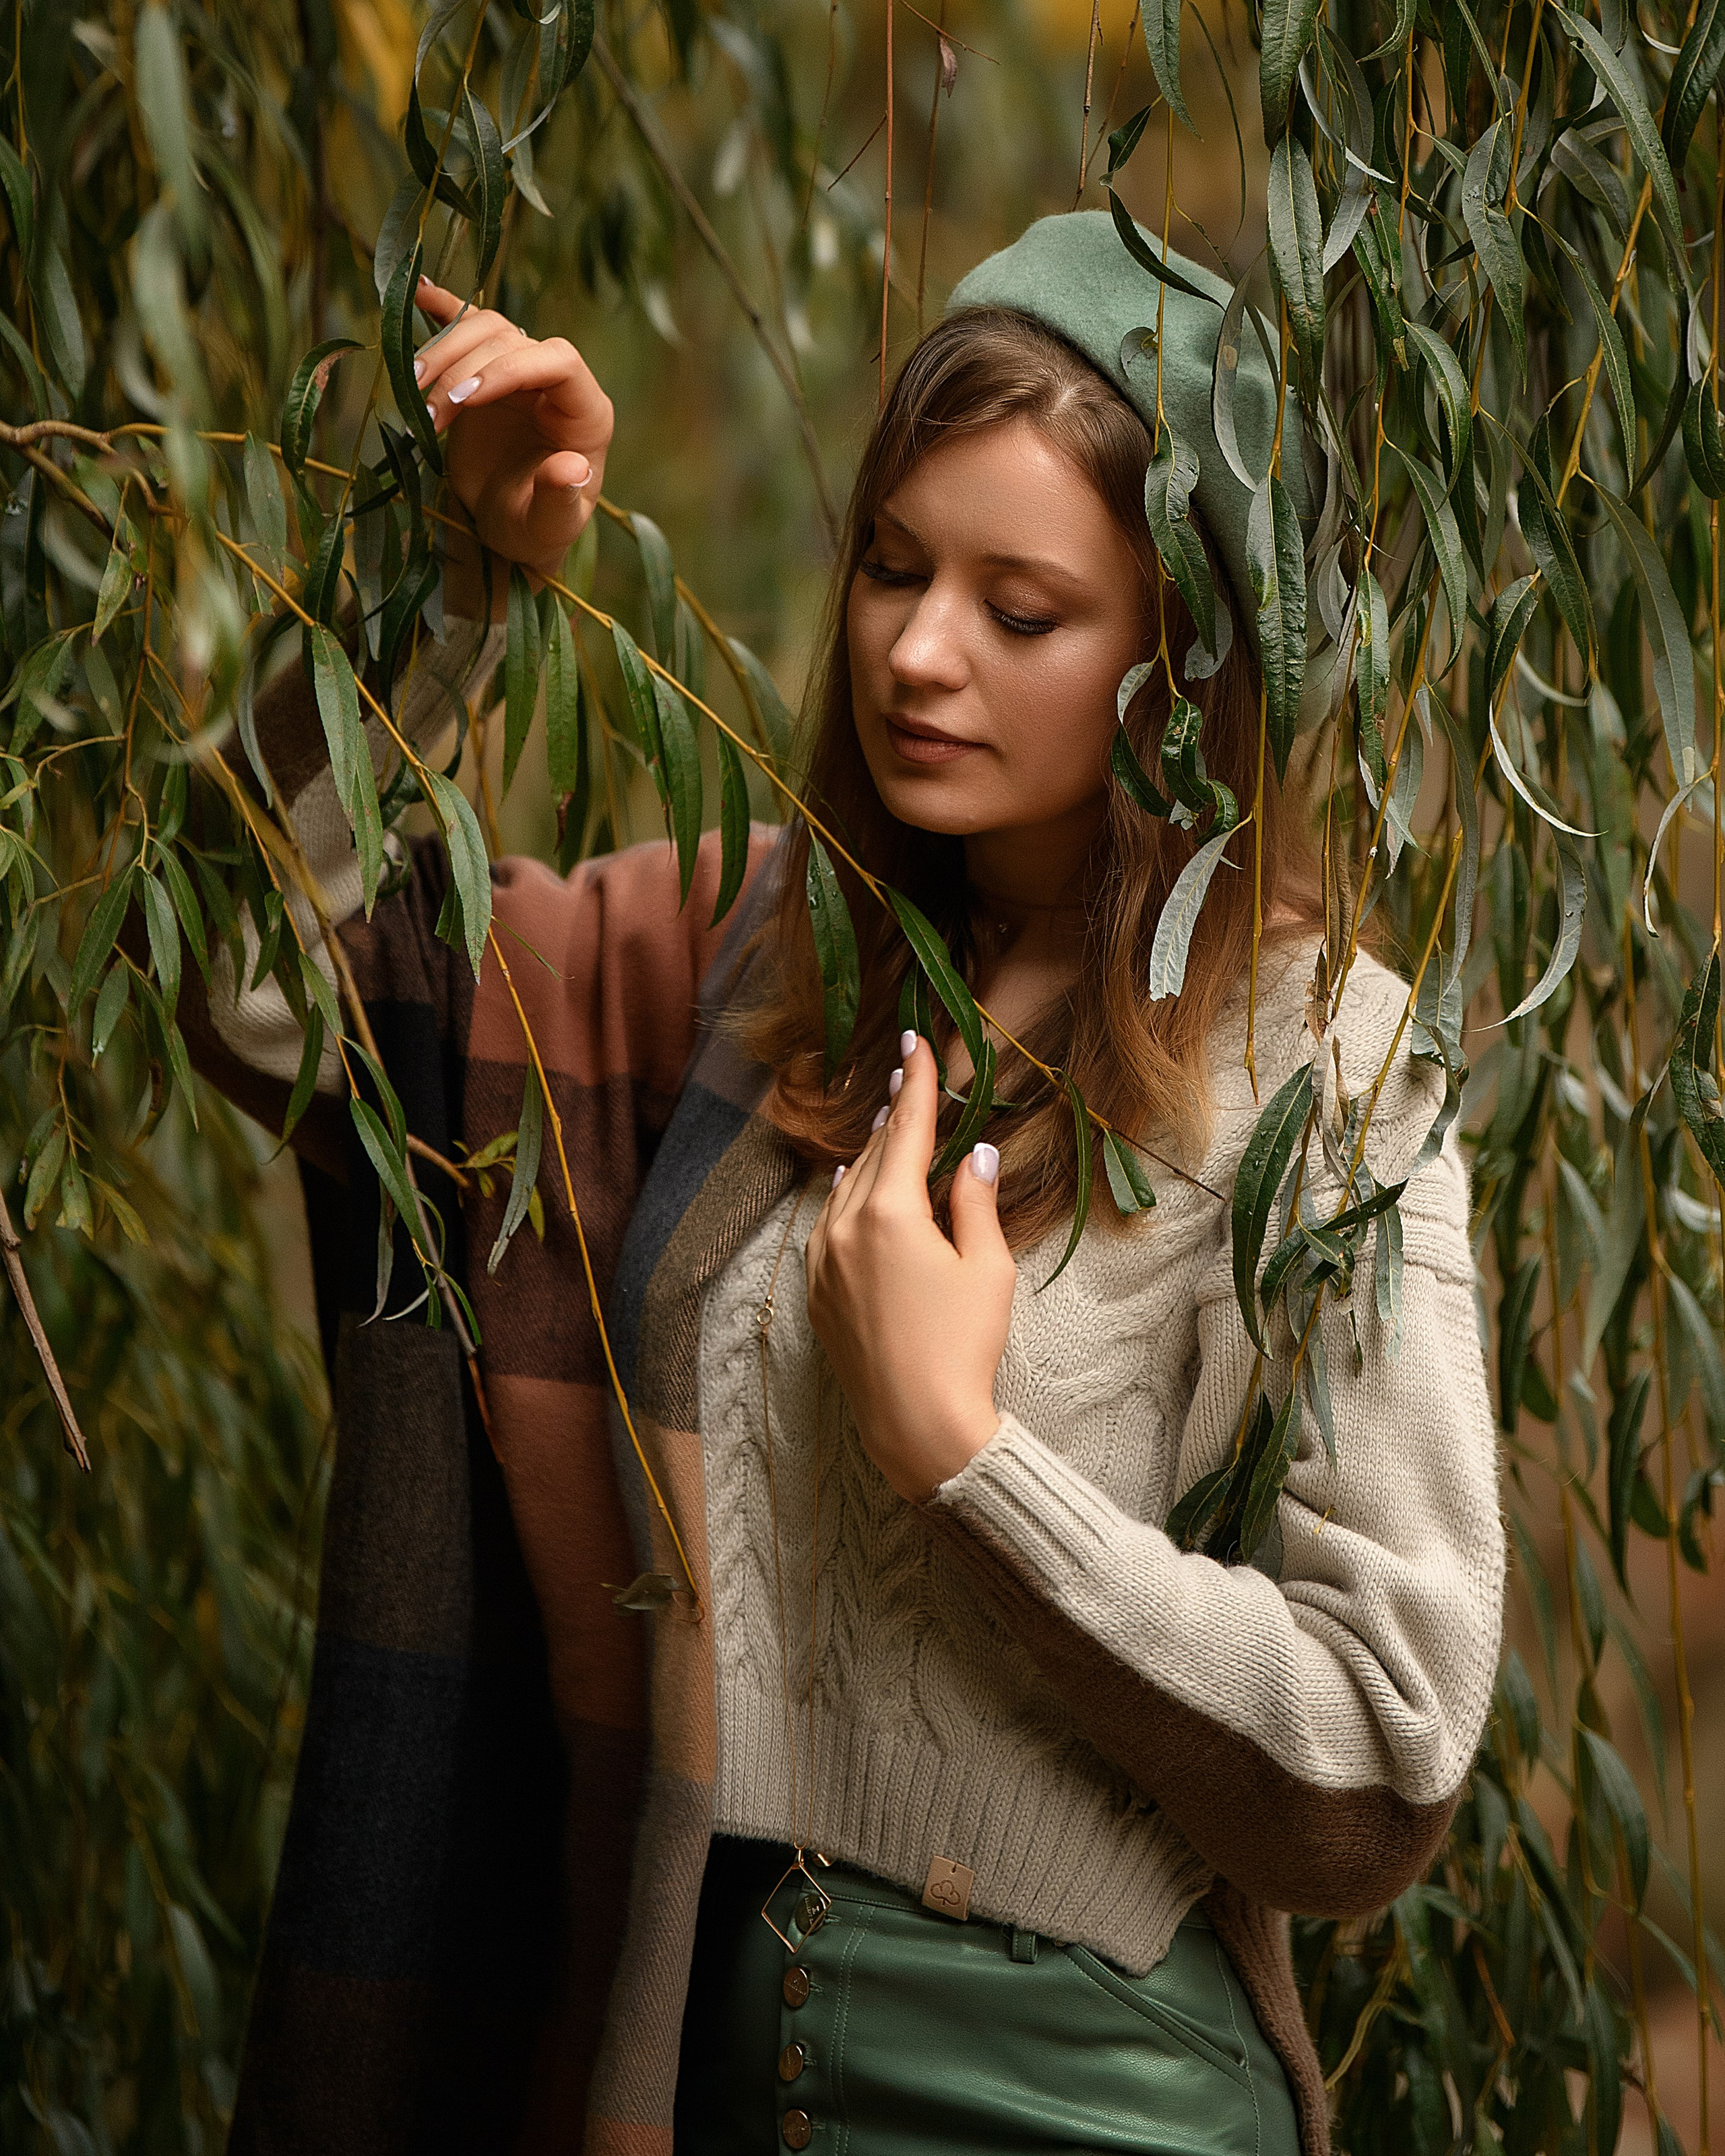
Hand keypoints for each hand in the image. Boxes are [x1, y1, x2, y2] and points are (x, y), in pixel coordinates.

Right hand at [413, 277, 613, 613]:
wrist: (509, 525)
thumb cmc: (536, 528)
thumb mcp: (550, 526)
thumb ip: (561, 500)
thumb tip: (572, 468)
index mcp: (586, 413)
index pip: (559, 361)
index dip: (510, 368)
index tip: (466, 398)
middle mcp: (557, 382)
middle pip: (511, 340)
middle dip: (464, 371)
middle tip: (430, 416)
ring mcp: (520, 370)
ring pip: (483, 328)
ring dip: (442, 353)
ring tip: (413, 392)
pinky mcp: (486, 369)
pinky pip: (468, 325)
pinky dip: (442, 308)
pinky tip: (418, 291)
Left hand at [804, 1035, 1015, 1501]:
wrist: (917, 1426)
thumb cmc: (962, 1348)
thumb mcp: (985, 1269)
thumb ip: (975, 1203)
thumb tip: (978, 1155)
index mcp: (888, 1213)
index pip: (907, 1130)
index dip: (916, 1082)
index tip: (915, 1041)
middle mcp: (844, 1228)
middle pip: (874, 1153)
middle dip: (895, 1112)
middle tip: (906, 1071)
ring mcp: (823, 1262)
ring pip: (846, 1189)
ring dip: (871, 1155)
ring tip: (891, 1126)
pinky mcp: (817, 1293)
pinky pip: (828, 1226)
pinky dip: (847, 1199)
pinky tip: (856, 1189)